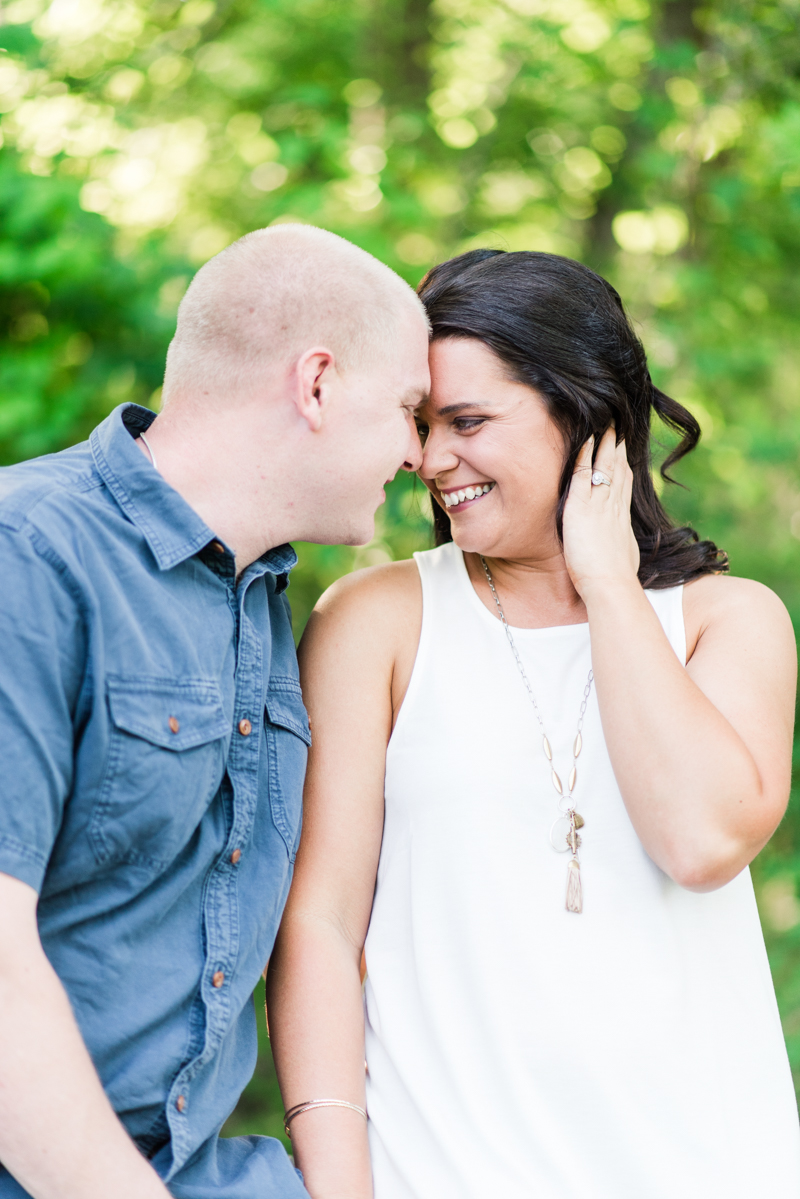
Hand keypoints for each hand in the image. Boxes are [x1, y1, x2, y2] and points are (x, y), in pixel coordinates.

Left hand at [562, 428, 639, 599]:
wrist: (611, 585)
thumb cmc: (616, 581)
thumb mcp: (623, 560)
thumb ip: (620, 551)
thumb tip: (622, 556)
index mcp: (622, 521)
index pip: (624, 488)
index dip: (625, 468)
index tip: (625, 455)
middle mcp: (613, 508)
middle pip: (618, 472)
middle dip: (618, 450)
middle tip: (618, 430)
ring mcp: (599, 505)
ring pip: (604, 467)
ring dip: (604, 445)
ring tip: (606, 426)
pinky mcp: (581, 508)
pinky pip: (583, 474)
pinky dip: (584, 456)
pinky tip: (585, 440)